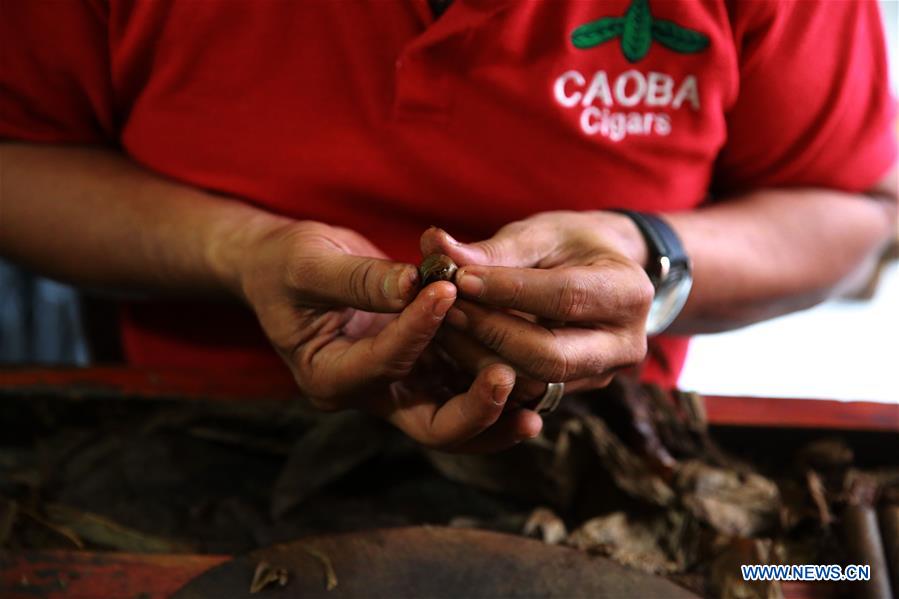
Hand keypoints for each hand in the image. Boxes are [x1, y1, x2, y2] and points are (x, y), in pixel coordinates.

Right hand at [234, 219, 539, 450]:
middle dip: (475, 410)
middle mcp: (369, 396)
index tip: (447, 288)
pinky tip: (532, 372)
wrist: (285, 272)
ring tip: (540, 394)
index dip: (416, 328)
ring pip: (458, 420)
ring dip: (498, 410)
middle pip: (432, 427)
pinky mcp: (422, 371)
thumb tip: (416, 282)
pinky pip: (464, 390)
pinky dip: (495, 389)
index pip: (385, 363)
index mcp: (329, 376)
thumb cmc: (287, 265)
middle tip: (507, 377)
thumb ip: (360, 278)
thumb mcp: (310, 263)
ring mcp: (399, 389)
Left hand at [421, 211, 653, 399]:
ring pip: (532, 382)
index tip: (461, 277)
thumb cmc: (568, 245)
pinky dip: (481, 369)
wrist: (596, 274)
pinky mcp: (570, 394)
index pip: (565, 297)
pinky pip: (522, 392)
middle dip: (492, 332)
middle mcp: (624, 344)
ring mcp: (599, 376)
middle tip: (445, 306)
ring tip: (442, 323)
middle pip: (551, 356)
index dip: (510, 291)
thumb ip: (493, 249)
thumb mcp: (540, 234)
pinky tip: (454, 343)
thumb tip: (436, 247)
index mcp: (628, 292)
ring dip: (478, 355)